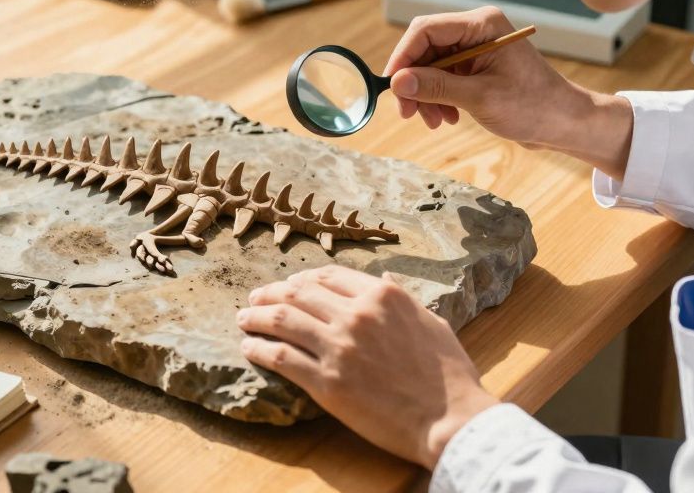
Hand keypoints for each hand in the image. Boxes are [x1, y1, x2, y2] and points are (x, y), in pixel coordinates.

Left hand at [238, 266, 498, 467]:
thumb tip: (384, 279)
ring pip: (282, 320)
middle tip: (254, 299)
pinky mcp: (327, 382)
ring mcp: (339, 347)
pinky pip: (280, 357)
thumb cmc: (448, 375)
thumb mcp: (430, 321)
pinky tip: (250, 349)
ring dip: (256, 317)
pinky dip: (259, 349)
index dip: (301, 278)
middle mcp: (357, 314)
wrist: (450, 419)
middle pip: (298, 292)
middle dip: (270, 293)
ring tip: (243, 320)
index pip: (327, 275)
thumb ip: (402, 298)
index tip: (289, 285)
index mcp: (382, 296)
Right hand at [383, 6, 569, 139]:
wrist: (565, 123)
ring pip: (430, 66)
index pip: (426, 30)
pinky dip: (438, 98)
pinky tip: (448, 117)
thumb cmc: (534, 106)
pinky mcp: (475, 67)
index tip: (392, 86)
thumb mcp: (480, 97)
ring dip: (425, 95)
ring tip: (435, 121)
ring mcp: (475, 48)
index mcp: (482, 24)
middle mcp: (476, 31)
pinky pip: (442, 78)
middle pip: (425, 48)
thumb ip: (436, 87)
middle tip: (408, 113)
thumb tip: (398, 82)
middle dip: (414, 82)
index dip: (403, 57)